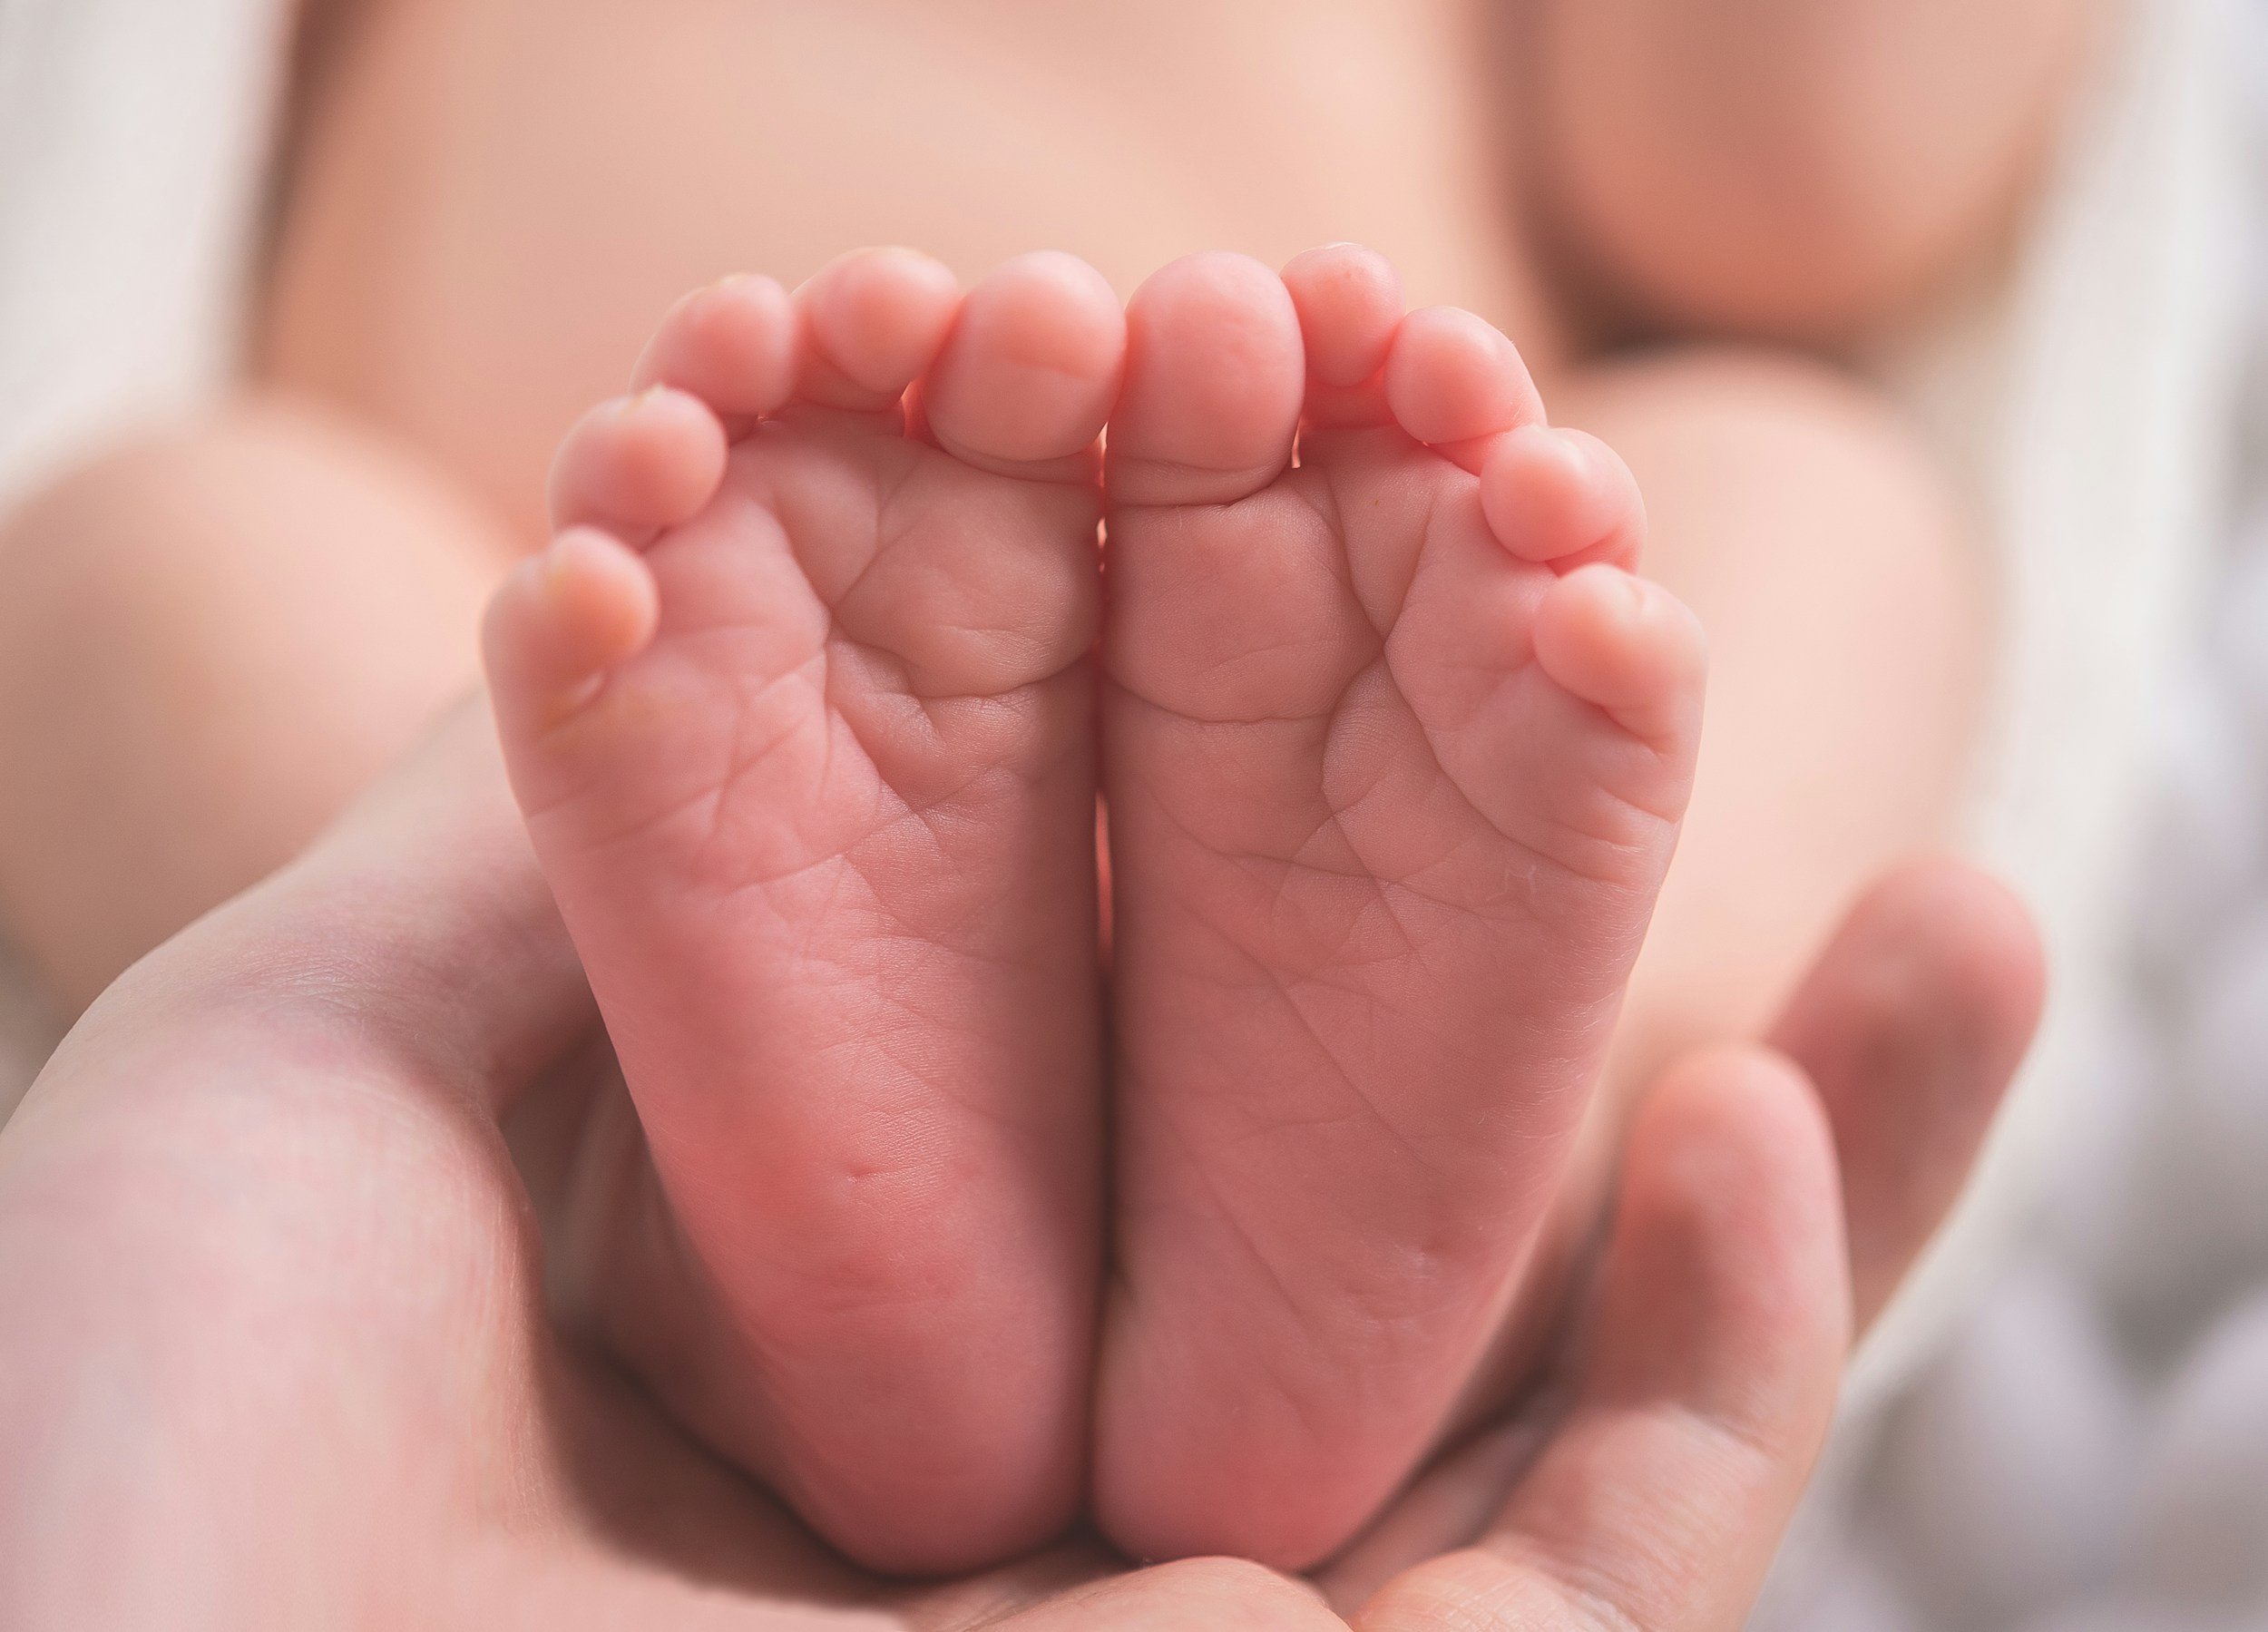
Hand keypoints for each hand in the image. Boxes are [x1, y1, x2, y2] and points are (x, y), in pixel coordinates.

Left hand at [0, 705, 2037, 1628]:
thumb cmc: (108, 1475)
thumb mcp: (311, 1067)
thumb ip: (552, 831)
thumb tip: (691, 563)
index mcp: (837, 1342)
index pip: (1160, 1069)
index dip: (1328, 852)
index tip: (1443, 624)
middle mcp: (1025, 1513)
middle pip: (1418, 1227)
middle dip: (1641, 1000)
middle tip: (1796, 764)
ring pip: (1583, 1423)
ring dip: (1812, 1190)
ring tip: (1952, 922)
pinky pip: (1599, 1599)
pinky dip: (1714, 1382)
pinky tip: (1746, 1122)